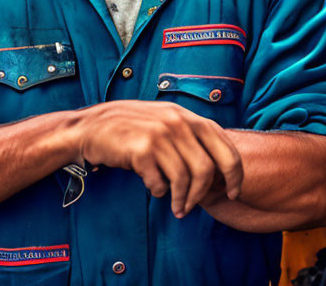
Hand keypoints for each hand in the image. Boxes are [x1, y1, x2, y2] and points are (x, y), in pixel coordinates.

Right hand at [74, 100, 242, 217]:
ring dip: (182, 200)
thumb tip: (218, 168)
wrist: (90, 127)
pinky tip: (154, 189)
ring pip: (185, 180)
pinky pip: (159, 183)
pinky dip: (159, 192)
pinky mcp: (141, 150)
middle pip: (208, 168)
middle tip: (198, 206)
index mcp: (187, 116)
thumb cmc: (130, 128)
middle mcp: (177, 122)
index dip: (235, 173)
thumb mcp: (165, 120)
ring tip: (177, 208)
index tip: (233, 191)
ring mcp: (159, 135)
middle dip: (206, 194)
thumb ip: (189, 136)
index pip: (225, 146)